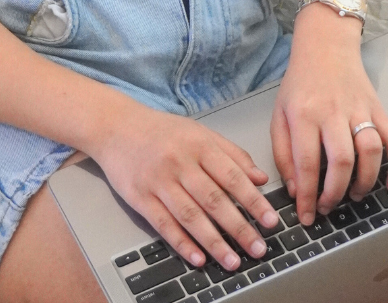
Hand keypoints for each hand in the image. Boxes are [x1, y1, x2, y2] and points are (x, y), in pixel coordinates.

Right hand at [89, 101, 280, 272]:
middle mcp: (179, 162)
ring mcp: (158, 181)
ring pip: (190, 216)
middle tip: (258, 248)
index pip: (231, 176)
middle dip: (239, 227)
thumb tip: (260, 178)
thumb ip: (231, 153)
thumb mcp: (199, 132)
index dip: (253, 201)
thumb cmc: (162, 131)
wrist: (116, 127)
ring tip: (233, 261)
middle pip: (213, 200)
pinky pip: (163, 224)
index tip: (271, 221)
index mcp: (198, 144)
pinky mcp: (140, 197)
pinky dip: (181, 243)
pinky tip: (198, 258)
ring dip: (214, 242)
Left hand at [270, 6, 387, 225]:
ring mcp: (359, 108)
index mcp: (303, 113)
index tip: (307, 217)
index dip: (307, 195)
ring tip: (354, 196)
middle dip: (336, 193)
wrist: (325, 45)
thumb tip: (296, 190)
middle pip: (342, 160)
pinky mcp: (378, 107)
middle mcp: (333, 111)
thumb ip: (283, 153)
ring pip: (371, 150)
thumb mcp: (279, 114)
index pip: (306, 162)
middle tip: (330, 209)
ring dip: (366, 181)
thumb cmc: (299, 84)